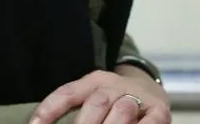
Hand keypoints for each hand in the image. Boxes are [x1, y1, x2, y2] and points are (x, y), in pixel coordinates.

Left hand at [30, 68, 170, 123]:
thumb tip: (41, 123)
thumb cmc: (112, 99)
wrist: (149, 87)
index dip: (50, 109)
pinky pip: (149, 121)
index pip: (68, 92)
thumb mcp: (92, 96)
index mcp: (93, 81)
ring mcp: (137, 97)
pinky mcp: (159, 111)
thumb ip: (74, 109)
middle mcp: (114, 85)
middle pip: (95, 103)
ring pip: (121, 109)